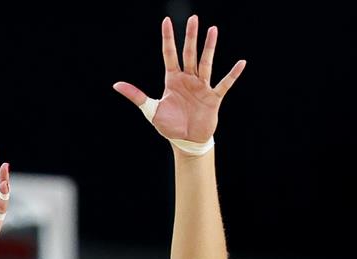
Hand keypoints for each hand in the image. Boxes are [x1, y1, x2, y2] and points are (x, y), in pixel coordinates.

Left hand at [112, 15, 245, 144]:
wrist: (185, 141)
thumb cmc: (169, 126)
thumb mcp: (150, 110)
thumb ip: (136, 95)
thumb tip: (115, 84)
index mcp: (172, 80)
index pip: (169, 54)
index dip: (168, 38)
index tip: (166, 20)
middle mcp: (188, 79)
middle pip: (189, 53)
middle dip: (191, 36)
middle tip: (194, 18)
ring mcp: (201, 87)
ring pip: (205, 63)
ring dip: (209, 47)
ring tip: (213, 29)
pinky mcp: (213, 98)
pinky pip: (224, 84)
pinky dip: (233, 74)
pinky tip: (241, 63)